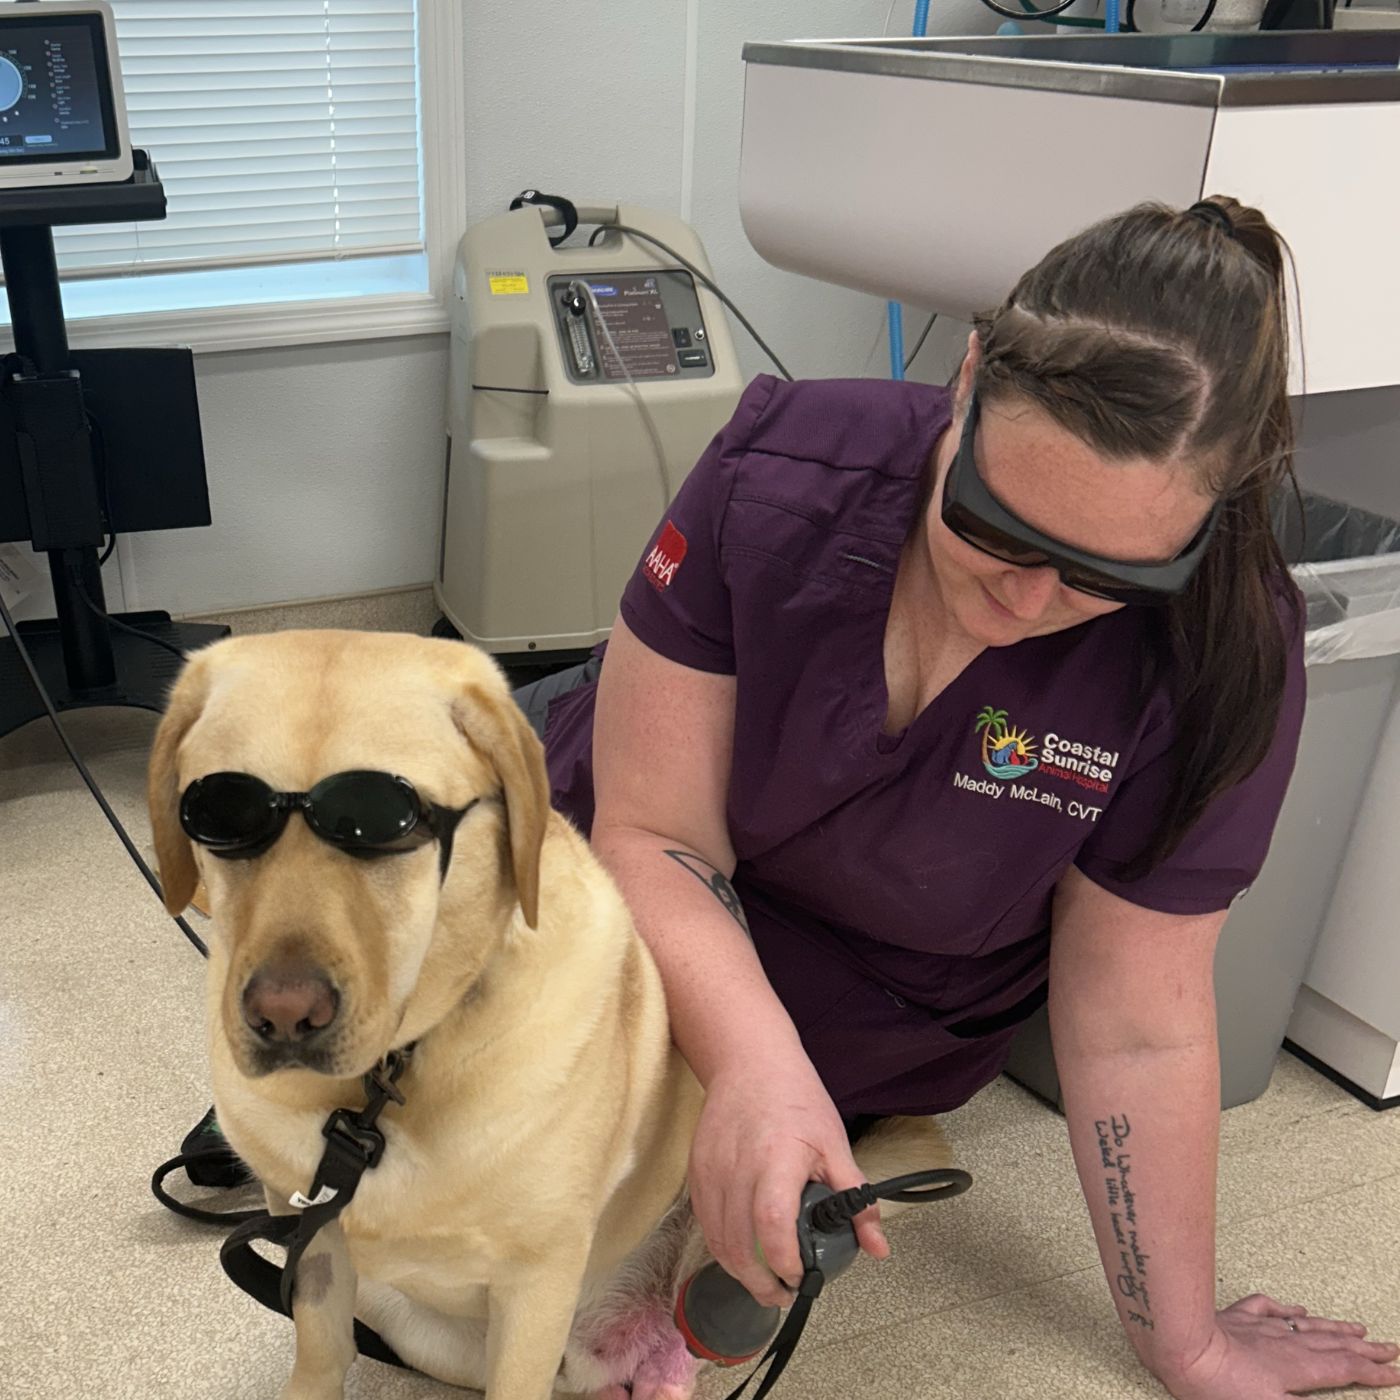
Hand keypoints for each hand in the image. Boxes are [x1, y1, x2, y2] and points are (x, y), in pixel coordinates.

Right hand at [687, 1052, 887, 1308]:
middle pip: (739, 1245)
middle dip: (761, 1282)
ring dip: (739, 1271)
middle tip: (784, 1294)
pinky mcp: (696, 1171)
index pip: (772, 1225)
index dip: (784, 1262)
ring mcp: (710, 1170)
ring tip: (765, 1280)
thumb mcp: (835, 1143)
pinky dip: (722, 1246)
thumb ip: (857, 1199)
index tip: (802, 1278)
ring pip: (717, 1241)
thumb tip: (878, 1247)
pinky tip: (743, 1252)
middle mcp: (737, 1168)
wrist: (748, 1060)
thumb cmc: (794, 1097)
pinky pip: (705, 1222)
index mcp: (776, 1159)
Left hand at [1162, 1294, 1399, 1397]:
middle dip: (1364, 1349)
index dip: (1372, 1372)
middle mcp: (1285, 1343)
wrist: (1183, 1347)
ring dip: (1334, 1327)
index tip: (1395, 1372)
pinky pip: (1266, 1307)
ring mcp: (1260, 1326)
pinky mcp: (1236, 1316)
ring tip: (1357, 1327)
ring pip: (1306, 1325)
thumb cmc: (1223, 1387)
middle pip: (1333, 1345)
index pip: (1344, 1370)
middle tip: (1390, 1346)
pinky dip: (1285, 1308)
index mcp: (1299, 1368)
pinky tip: (1295, 1308)